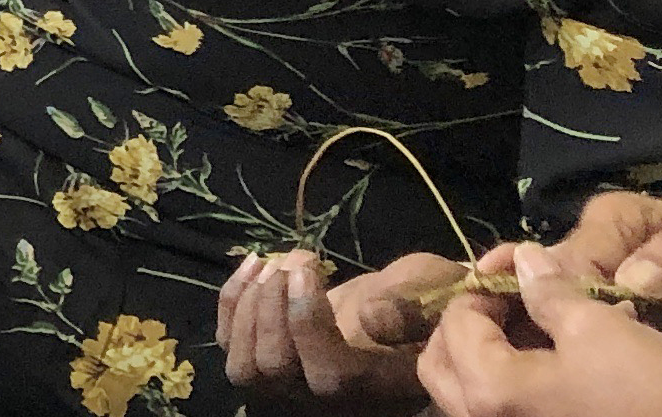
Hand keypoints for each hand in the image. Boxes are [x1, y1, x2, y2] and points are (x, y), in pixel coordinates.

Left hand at [221, 247, 449, 412]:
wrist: (404, 306)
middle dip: (272, 308)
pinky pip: (230, 346)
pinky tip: (254, 263)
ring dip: (248, 306)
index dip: (308, 324)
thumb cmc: (424, 296)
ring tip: (270, 262)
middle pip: (275, 371)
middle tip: (294, 262)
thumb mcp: (431, 290)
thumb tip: (371, 316)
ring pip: (244, 368)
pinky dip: (232, 302)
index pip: (329, 375)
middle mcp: (330, 399)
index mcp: (378, 386)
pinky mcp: (268, 363)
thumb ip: (408, 305)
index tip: (307, 269)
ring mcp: (294, 387)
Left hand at [418, 242, 661, 416]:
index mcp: (490, 392)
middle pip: (446, 363)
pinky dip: (517, 375)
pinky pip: (508, 407)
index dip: (484, 282)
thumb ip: (549, 291)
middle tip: (514, 289)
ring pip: (473, 388)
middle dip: (471, 319)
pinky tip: (558, 350)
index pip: (456, 322)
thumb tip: (522, 260)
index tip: (519, 258)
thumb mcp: (602, 329)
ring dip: (493, 346)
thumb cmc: (659, 393)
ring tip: (540, 314)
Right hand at [533, 196, 661, 391]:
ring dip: (546, 344)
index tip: (566, 320)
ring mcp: (603, 307)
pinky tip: (572, 380)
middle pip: (544, 287)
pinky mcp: (618, 346)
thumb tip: (630, 280)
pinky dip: (570, 367)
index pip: (568, 256)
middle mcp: (596, 260)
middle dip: (535, 314)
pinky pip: (583, 356)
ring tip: (550, 366)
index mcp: (613, 223)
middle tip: (539, 346)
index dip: (558, 287)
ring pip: (552, 322)